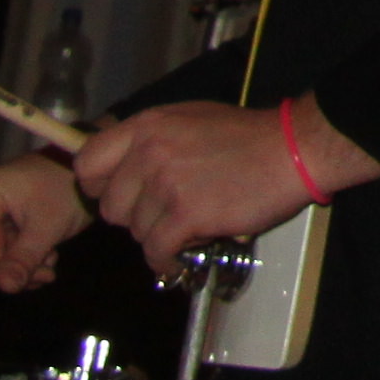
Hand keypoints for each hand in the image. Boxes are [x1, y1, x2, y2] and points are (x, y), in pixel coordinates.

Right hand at [0, 154, 89, 291]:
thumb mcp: (49, 224)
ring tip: (47, 257)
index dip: (3, 268)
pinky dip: (15, 268)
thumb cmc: (65, 188)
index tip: (41, 265)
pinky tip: (41, 256)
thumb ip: (25, 257)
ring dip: (14, 272)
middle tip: (44, 270)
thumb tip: (7, 287)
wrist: (80, 176)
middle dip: (4, 274)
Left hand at [72, 97, 379, 275]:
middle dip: (134, 216)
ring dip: (159, 235)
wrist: (292, 149)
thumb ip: (151, 141)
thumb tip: (120, 171)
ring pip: (136, 232)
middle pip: (110, 206)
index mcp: (147, 126)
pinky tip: (185, 251)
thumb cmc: (245, 136)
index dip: (97, 186)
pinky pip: (156, 251)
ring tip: (189, 224)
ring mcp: (166, 184)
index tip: (120, 195)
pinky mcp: (186, 214)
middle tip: (164, 213)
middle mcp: (149, 152)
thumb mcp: (189, 120)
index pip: (88, 163)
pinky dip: (167, 259)